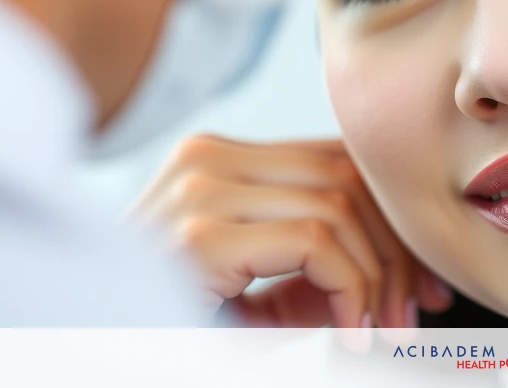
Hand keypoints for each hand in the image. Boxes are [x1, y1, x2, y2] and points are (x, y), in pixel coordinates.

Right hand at [131, 135, 454, 328]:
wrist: (86, 351)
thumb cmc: (171, 326)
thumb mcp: (257, 292)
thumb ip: (316, 266)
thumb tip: (402, 273)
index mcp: (215, 159)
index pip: (334, 160)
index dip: (390, 218)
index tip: (421, 280)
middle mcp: (204, 157)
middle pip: (346, 175)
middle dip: (396, 248)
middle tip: (416, 309)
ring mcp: (197, 188)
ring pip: (339, 205)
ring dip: (378, 277)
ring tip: (381, 331)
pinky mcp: (197, 234)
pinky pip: (315, 242)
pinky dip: (350, 290)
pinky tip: (350, 332)